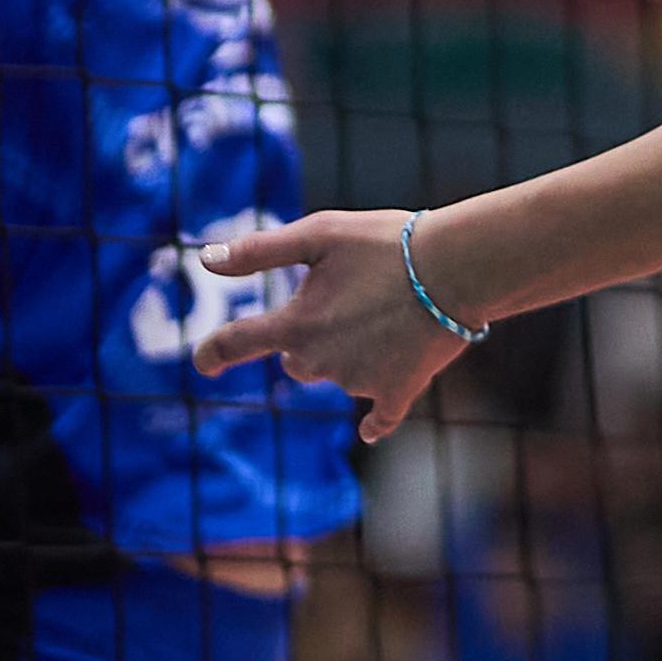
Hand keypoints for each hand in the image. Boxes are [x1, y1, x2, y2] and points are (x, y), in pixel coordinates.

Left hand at [188, 209, 471, 439]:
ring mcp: (358, 383)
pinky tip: (371, 427)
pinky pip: (378, 417)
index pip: (237, 342)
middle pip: (296, 360)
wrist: (458, 268)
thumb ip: (258, 251)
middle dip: (310, 336)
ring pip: (337, 374)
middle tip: (349, 297)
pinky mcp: (396, 393)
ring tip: (389, 310)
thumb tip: (205, 260)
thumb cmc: (387, 244)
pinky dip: (373, 418)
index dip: (213, 352)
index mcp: (295, 324)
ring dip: (350, 352)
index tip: (203, 362)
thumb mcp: (319, 233)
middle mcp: (319, 361)